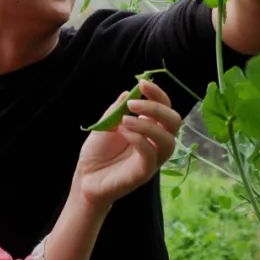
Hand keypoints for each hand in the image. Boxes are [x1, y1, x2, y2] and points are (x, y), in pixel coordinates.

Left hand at [72, 80, 181, 207]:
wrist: (86, 176)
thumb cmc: (98, 151)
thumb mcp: (106, 124)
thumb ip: (117, 110)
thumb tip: (128, 92)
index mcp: (149, 128)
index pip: (165, 108)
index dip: (158, 94)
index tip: (142, 83)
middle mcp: (155, 143)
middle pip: (174, 122)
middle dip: (156, 107)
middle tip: (132, 104)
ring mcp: (152, 159)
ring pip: (168, 141)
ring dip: (147, 125)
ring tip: (125, 120)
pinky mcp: (143, 174)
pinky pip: (151, 156)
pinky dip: (138, 139)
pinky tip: (123, 132)